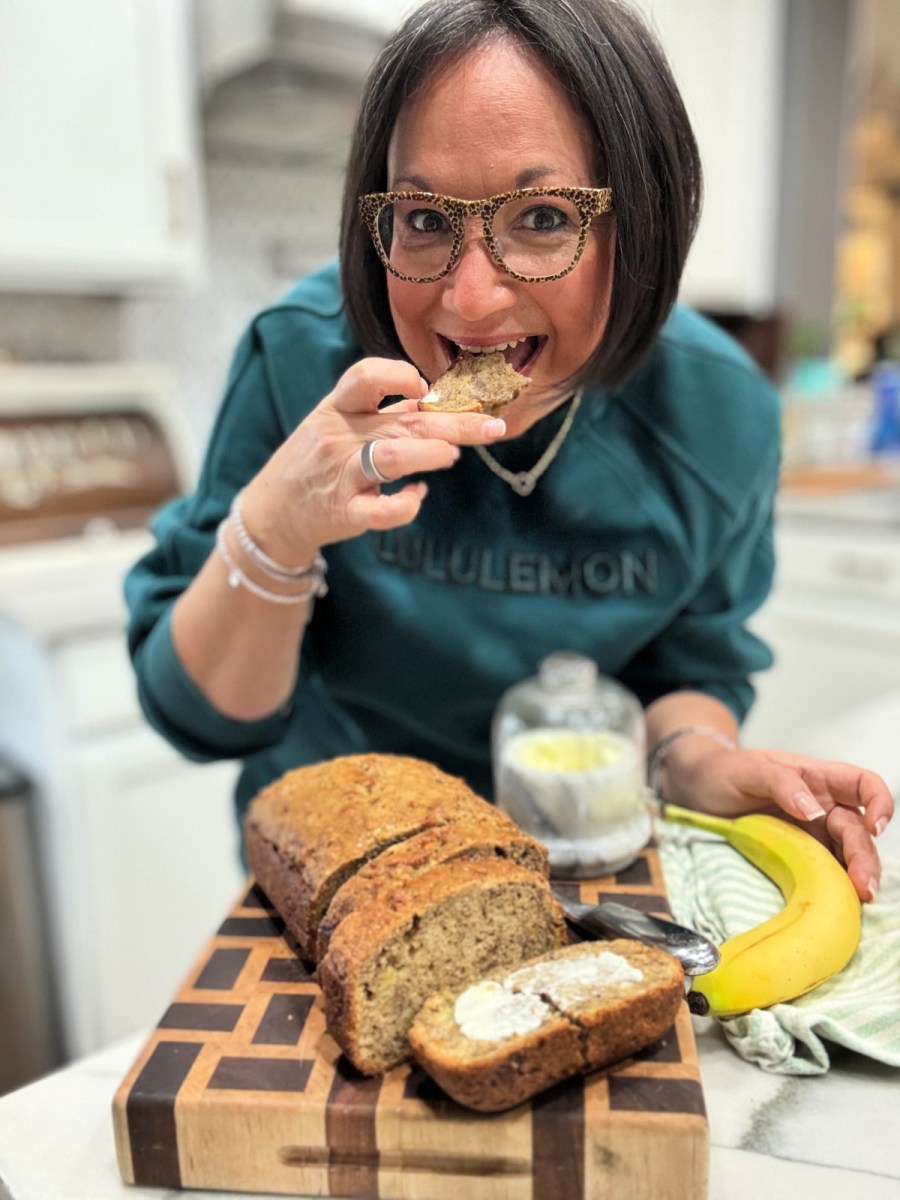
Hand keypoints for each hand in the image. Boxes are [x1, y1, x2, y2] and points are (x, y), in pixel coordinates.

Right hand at [239, 357, 505, 561]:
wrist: (273, 513)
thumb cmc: (317, 463)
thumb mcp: (340, 426)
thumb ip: (384, 413)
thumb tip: (438, 400)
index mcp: (338, 408)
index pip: (366, 375)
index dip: (401, 376)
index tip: (427, 390)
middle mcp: (339, 436)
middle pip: (403, 420)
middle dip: (455, 422)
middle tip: (494, 426)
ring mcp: (341, 474)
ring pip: (390, 457)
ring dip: (429, 455)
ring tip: (453, 456)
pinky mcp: (343, 511)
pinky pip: (379, 511)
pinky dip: (405, 506)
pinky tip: (417, 497)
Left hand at [678, 745, 892, 902]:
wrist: (696, 789)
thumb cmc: (724, 771)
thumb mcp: (747, 769)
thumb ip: (781, 782)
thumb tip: (812, 808)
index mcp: (817, 778)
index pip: (864, 785)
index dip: (879, 802)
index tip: (874, 827)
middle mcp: (822, 807)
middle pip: (858, 831)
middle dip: (865, 857)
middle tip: (863, 886)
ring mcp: (812, 835)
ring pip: (847, 857)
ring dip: (857, 878)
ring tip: (858, 900)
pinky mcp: (799, 858)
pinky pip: (825, 872)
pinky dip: (835, 887)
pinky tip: (838, 902)